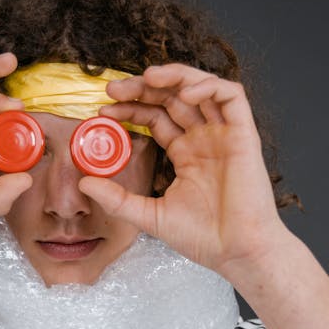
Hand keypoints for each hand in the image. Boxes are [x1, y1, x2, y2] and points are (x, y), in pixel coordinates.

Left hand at [79, 63, 288, 278]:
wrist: (235, 252)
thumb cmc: (202, 238)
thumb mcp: (149, 216)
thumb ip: (118, 199)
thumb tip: (84, 183)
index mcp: (186, 154)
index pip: (156, 117)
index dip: (132, 109)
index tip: (104, 110)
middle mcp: (204, 139)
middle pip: (173, 98)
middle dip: (143, 88)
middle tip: (114, 89)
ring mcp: (224, 134)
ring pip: (200, 88)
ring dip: (173, 77)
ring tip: (146, 78)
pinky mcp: (244, 134)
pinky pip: (231, 96)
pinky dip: (208, 86)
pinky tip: (184, 94)